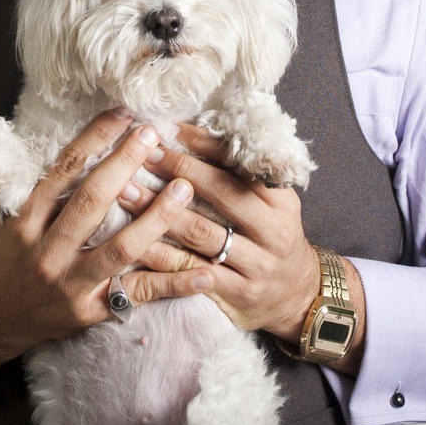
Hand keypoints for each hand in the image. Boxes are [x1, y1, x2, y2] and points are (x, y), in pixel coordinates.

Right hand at [0, 110, 213, 395]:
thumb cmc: (7, 255)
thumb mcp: (8, 214)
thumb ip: (37, 181)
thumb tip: (73, 135)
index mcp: (26, 219)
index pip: (63, 170)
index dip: (94, 138)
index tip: (123, 114)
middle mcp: (47, 251)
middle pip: (91, 202)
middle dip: (125, 164)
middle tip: (154, 135)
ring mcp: (71, 284)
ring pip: (120, 248)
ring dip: (157, 217)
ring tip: (185, 188)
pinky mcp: (92, 311)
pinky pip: (139, 294)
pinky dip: (174, 284)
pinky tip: (206, 270)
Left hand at [118, 122, 321, 342]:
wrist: (298, 295)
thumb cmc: (272, 234)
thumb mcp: (272, 202)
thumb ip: (240, 173)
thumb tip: (192, 132)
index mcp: (280, 199)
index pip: (240, 163)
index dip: (204, 144)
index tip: (171, 129)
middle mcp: (272, 230)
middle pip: (222, 193)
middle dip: (179, 170)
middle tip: (145, 154)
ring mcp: (256, 264)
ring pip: (202, 233)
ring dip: (160, 211)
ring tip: (127, 191)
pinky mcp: (238, 292)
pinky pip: (193, 271)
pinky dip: (163, 257)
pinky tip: (136, 242)